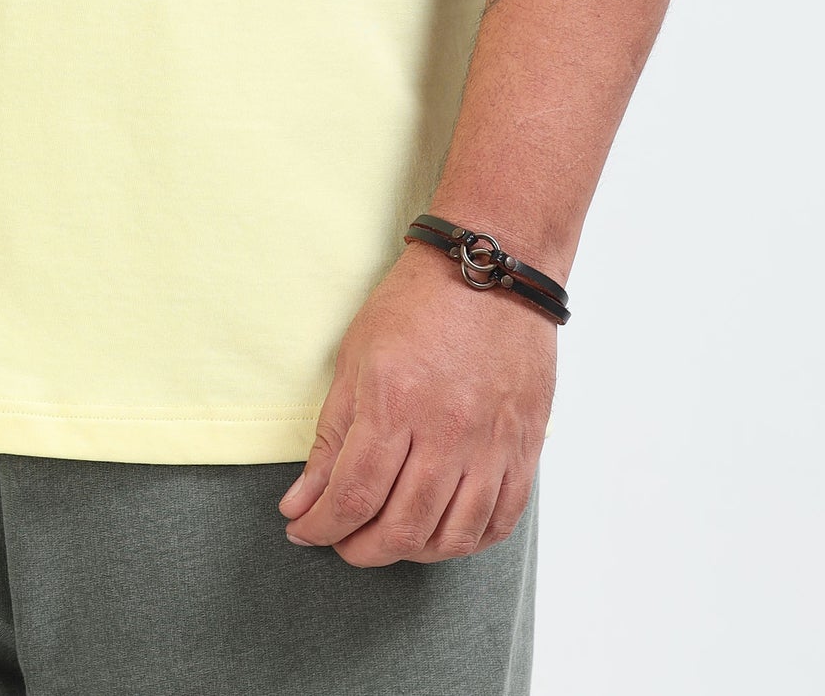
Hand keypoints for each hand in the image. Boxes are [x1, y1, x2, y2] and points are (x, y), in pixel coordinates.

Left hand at [276, 243, 554, 564]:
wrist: (491, 272)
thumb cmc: (416, 306)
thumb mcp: (354, 358)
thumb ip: (329, 438)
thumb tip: (300, 503)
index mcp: (394, 402)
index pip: (353, 495)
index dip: (322, 527)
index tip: (303, 530)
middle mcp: (446, 432)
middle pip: (401, 528)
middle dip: (359, 549)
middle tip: (341, 540)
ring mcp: (491, 445)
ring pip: (449, 537)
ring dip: (409, 552)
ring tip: (385, 538)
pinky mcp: (524, 449)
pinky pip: (498, 523)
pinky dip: (464, 542)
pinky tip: (440, 532)